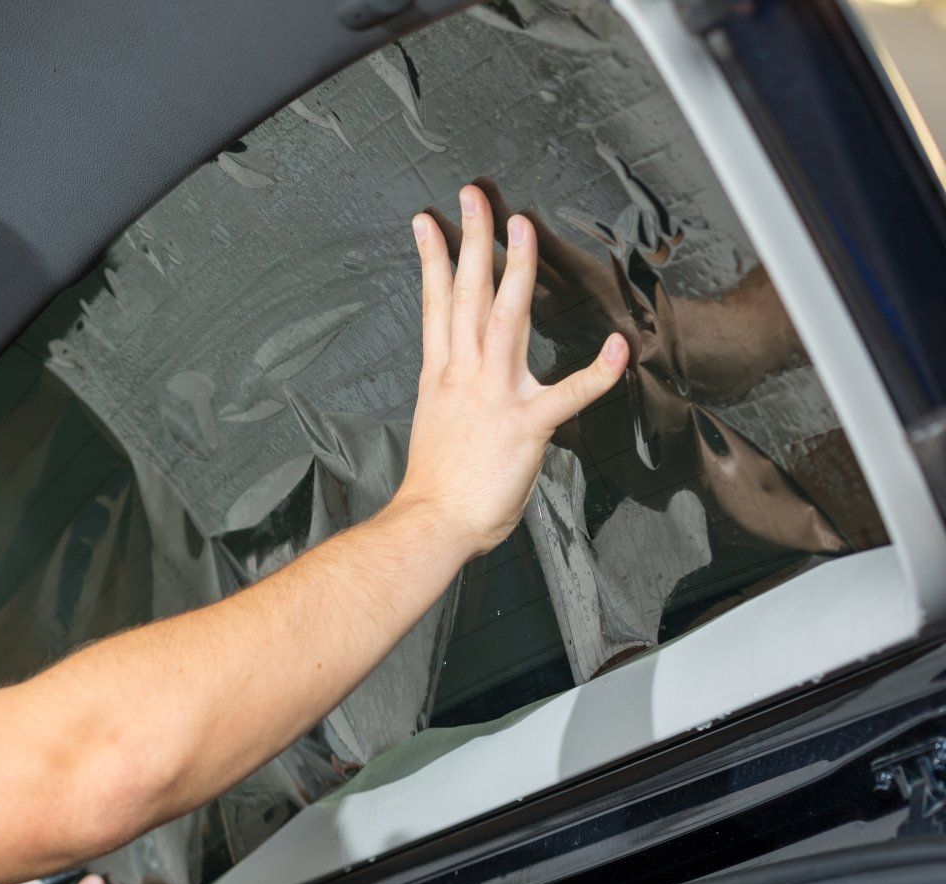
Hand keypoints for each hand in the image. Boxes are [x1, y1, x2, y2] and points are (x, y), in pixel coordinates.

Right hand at [394, 184, 629, 555]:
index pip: (435, 305)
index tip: (428, 223)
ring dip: (516, 269)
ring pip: (504, 319)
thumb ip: (454, 397)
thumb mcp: (435, 427)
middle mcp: (463, 375)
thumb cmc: (435, 489)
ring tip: (522, 226)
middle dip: (471, 240)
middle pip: (466, 294)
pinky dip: (596, 372)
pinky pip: (568, 394)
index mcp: (440, 376)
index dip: (433, 260)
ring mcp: (494, 396)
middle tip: (474, 198)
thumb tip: (465, 390)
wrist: (430, 524)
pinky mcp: (526, 426)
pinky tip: (617, 347)